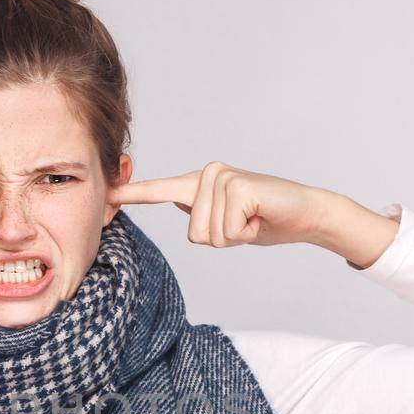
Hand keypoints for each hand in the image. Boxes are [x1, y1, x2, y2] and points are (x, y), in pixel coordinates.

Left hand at [107, 161, 328, 248]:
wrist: (306, 213)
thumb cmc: (265, 219)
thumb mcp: (225, 221)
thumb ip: (202, 213)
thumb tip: (181, 206)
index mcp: (198, 183)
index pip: (159, 190)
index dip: (132, 195)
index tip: (107, 195)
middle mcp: (206, 174)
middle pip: (194, 234)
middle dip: (222, 239)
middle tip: (245, 222)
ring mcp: (221, 177)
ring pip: (209, 235)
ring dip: (236, 236)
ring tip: (253, 218)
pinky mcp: (237, 186)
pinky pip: (228, 231)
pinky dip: (247, 233)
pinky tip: (260, 215)